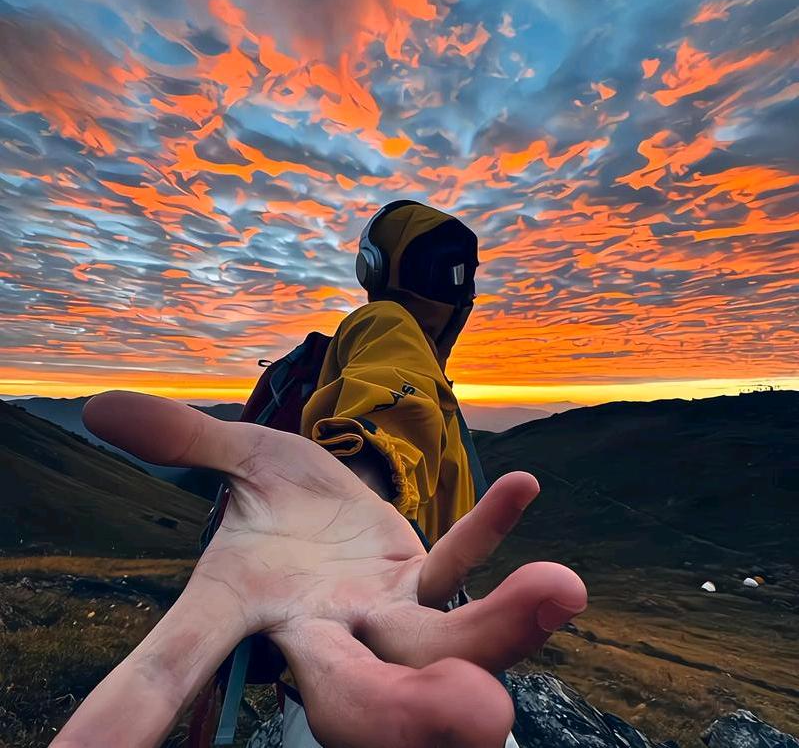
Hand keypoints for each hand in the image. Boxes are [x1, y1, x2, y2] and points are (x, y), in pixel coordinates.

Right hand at [53, 391, 585, 747]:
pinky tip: (522, 486)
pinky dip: (487, 529)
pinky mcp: (424, 579)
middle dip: (406, 714)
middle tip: (480, 722)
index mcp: (248, 610)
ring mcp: (385, 614)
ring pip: (441, 640)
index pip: (177, 666)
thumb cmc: (273, 501)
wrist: (325, 505)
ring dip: (499, 626)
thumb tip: (96, 404)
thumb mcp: (234, 462)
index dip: (131, 714)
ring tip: (561, 587)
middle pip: (356, 693)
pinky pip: (460, 559)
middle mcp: (321, 632)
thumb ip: (182, 439)